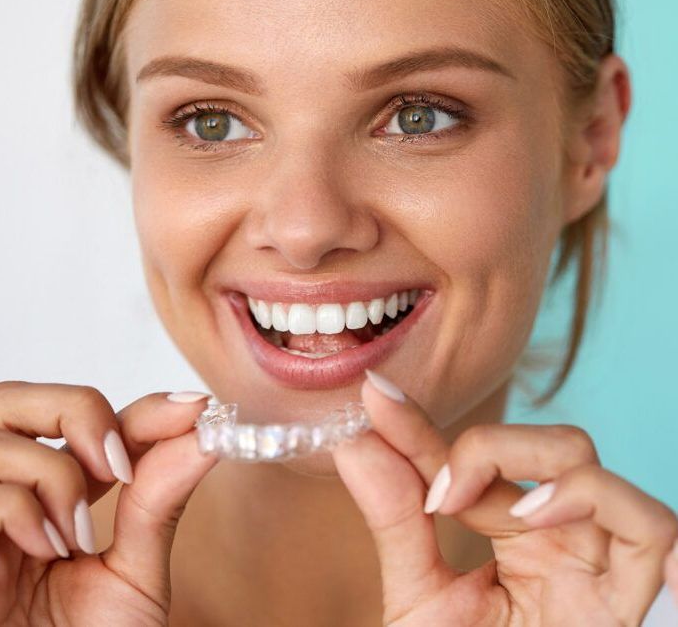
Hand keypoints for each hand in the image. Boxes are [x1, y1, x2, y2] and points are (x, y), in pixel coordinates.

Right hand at [0, 381, 216, 625]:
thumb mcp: (131, 575)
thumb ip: (159, 503)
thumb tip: (205, 436)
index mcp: (50, 494)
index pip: (92, 419)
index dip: (144, 406)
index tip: (196, 409)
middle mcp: (5, 489)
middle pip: (24, 396)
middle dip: (81, 412)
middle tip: (120, 465)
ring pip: (2, 429)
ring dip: (57, 473)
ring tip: (75, 533)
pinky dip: (24, 509)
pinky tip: (43, 551)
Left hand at [333, 372, 677, 625]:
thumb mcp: (420, 598)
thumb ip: (395, 521)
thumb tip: (353, 444)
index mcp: (513, 530)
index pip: (474, 456)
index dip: (422, 426)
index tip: (377, 397)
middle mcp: (559, 537)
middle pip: (549, 444)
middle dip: (492, 446)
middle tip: (441, 495)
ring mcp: (596, 564)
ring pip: (595, 470)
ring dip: (545, 473)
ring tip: (498, 514)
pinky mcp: (628, 603)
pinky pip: (656, 533)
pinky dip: (611, 509)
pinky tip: (543, 520)